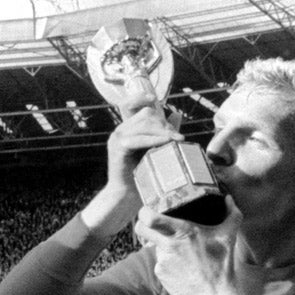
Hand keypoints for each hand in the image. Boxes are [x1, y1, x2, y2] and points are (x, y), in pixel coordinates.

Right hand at [90, 106, 183, 229]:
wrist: (126, 196)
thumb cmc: (142, 175)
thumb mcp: (154, 149)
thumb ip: (163, 131)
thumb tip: (176, 114)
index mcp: (127, 129)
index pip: (130, 103)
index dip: (141, 97)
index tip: (154, 98)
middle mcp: (120, 130)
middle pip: (146, 115)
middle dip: (164, 123)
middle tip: (177, 137)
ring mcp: (117, 138)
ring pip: (143, 125)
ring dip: (163, 131)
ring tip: (177, 140)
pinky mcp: (118, 148)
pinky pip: (138, 139)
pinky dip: (154, 140)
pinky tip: (166, 143)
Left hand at [134, 196, 245, 294]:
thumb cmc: (223, 264)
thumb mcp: (228, 236)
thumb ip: (231, 214)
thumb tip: (229, 198)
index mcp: (183, 232)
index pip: (150, 218)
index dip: (144, 211)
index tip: (149, 210)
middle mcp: (169, 246)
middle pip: (141, 229)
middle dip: (142, 224)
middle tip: (151, 224)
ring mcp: (162, 261)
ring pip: (154, 246)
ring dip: (163, 246)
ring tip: (181, 252)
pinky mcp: (161, 274)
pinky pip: (160, 262)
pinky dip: (168, 262)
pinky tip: (182, 266)